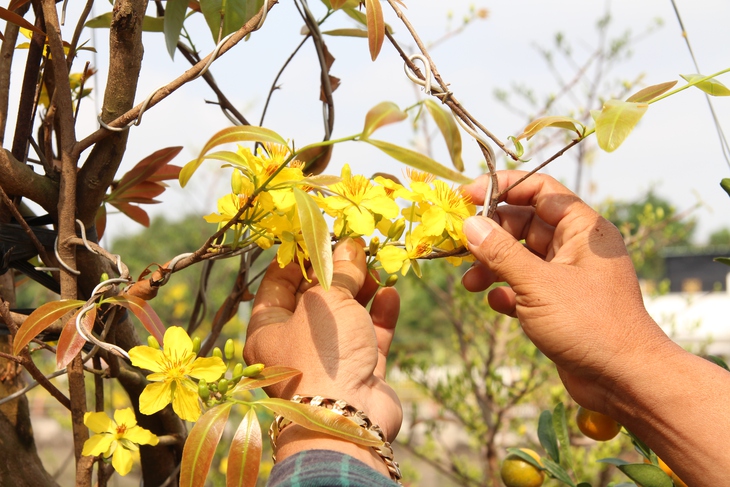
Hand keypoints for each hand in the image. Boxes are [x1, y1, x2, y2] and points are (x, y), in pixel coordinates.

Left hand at [243, 239, 401, 472]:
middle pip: (316, 299)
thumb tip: (350, 246)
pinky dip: (380, 315)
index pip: (277, 285)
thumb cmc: (322, 355)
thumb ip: (339, 271)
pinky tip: (390, 294)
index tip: (319, 235)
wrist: (347, 420)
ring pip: (346, 316)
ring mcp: (330, 360)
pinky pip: (370, 337)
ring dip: (361, 290)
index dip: (298, 258)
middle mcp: (297, 345)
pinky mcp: (361, 372)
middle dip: (337, 272)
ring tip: (377, 267)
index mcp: (269, 330)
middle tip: (357, 247)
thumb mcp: (326, 301)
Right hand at [459, 171, 678, 410]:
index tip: (466, 196)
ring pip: (521, 258)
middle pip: (524, 224)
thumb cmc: (588, 323)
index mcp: (583, 230)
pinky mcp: (559, 304)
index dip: (503, 187)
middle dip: (491, 234)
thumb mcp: (538, 284)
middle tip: (460, 246)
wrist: (624, 381)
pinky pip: (525, 286)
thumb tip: (469, 224)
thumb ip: (501, 252)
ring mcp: (567, 276)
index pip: (540, 190)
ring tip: (470, 283)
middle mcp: (576, 247)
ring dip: (493, 266)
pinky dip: (506, 292)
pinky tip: (496, 304)